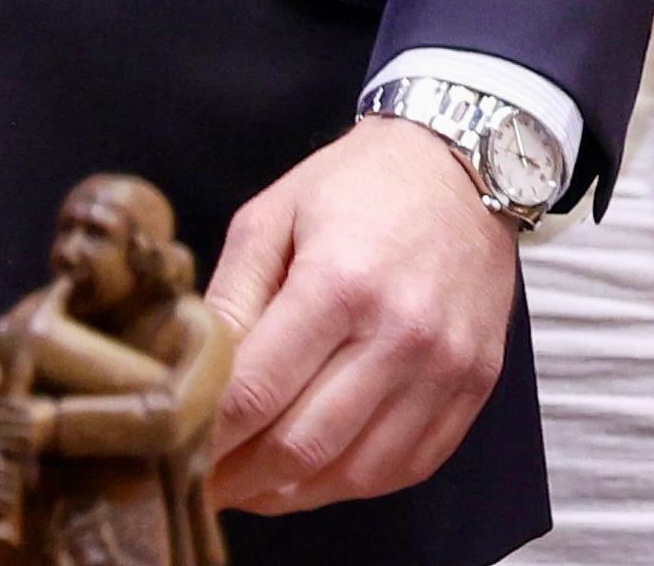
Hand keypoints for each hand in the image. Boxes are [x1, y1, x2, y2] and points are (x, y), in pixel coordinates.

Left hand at [197, 118, 522, 517]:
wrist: (466, 160)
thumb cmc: (358, 184)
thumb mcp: (271, 216)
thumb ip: (229, 298)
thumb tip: (192, 379)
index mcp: (339, 282)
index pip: (255, 393)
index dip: (207, 439)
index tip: (177, 454)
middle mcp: (400, 332)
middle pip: (302, 445)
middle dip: (241, 478)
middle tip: (207, 482)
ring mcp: (446, 365)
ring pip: (354, 472)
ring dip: (293, 492)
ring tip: (254, 485)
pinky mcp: (476, 383)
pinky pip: (408, 466)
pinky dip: (355, 483)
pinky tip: (318, 473)